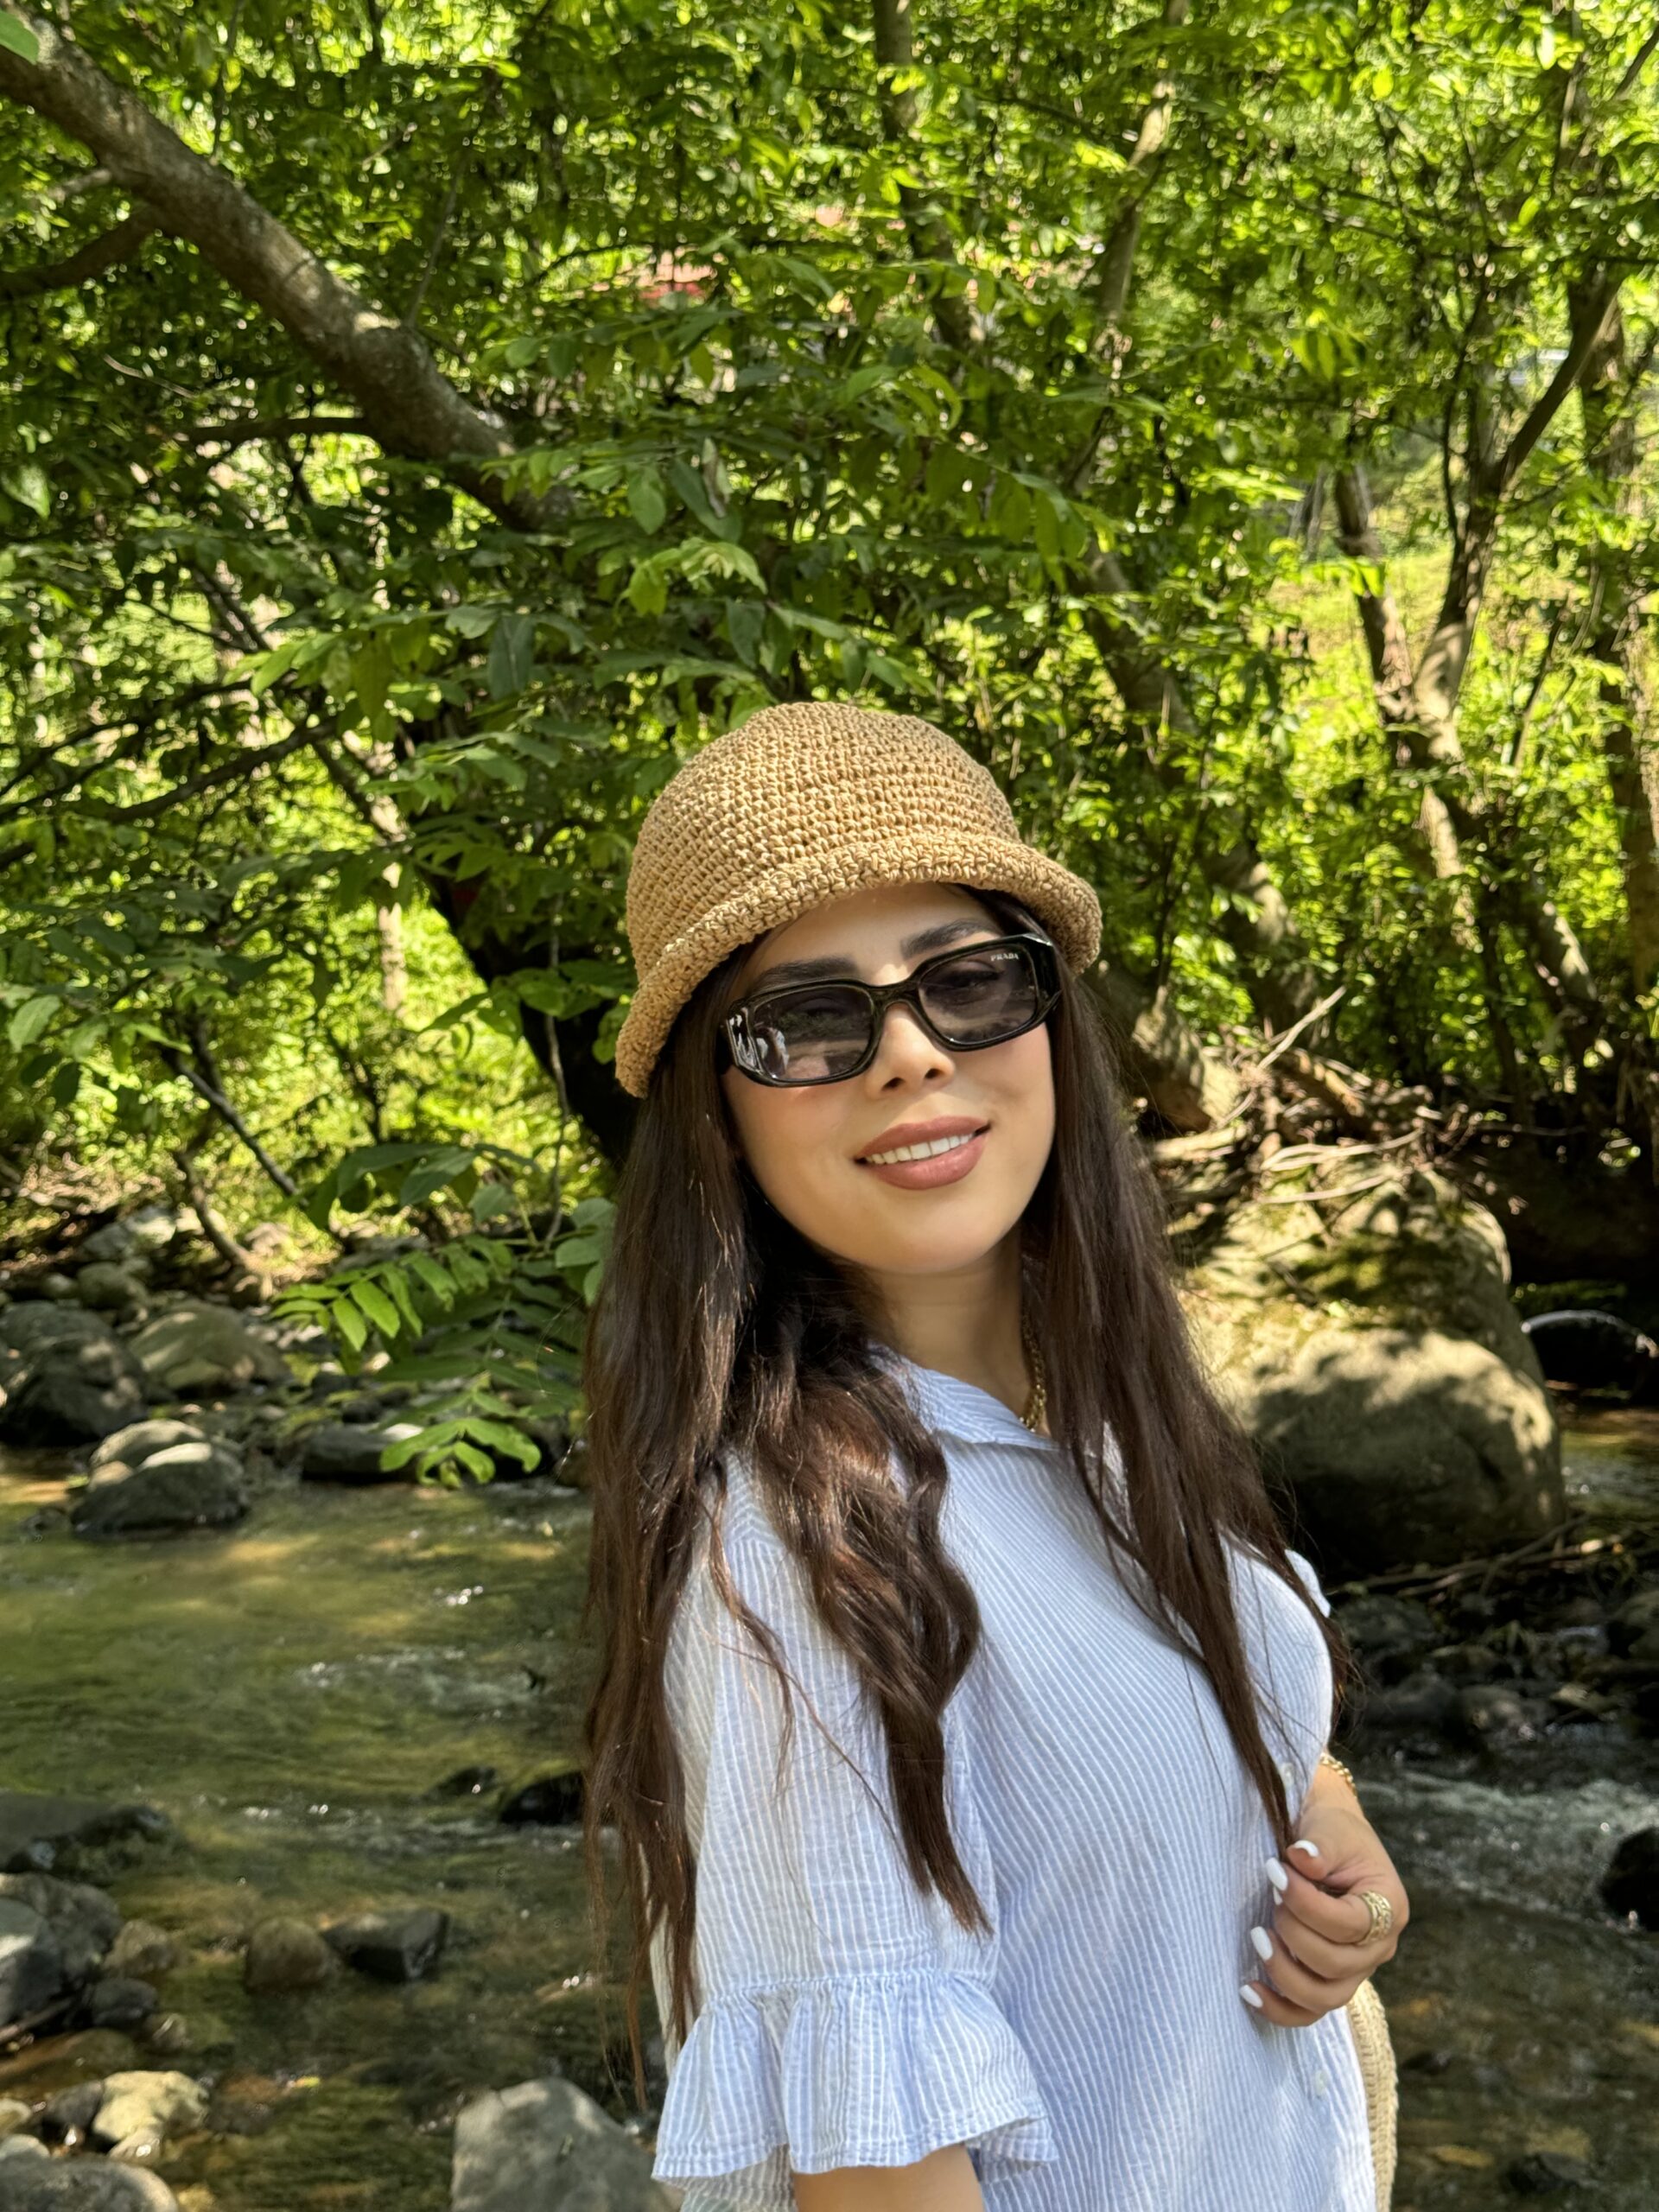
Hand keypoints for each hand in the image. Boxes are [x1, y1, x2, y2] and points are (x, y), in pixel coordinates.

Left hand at [1240, 1784, 1408, 2026]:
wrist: (1330, 1838)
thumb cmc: (1333, 1831)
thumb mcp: (1331, 1828)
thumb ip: (1320, 1846)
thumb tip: (1302, 1858)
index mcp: (1389, 1908)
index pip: (1349, 1925)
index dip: (1307, 1904)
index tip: (1274, 1871)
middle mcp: (1379, 1948)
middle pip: (1337, 1965)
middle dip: (1294, 1933)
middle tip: (1269, 1896)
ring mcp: (1356, 1970)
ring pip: (1324, 1998)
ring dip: (1284, 1972)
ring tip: (1256, 1937)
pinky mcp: (1329, 1980)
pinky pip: (1308, 2011)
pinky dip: (1279, 2008)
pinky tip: (1248, 1990)